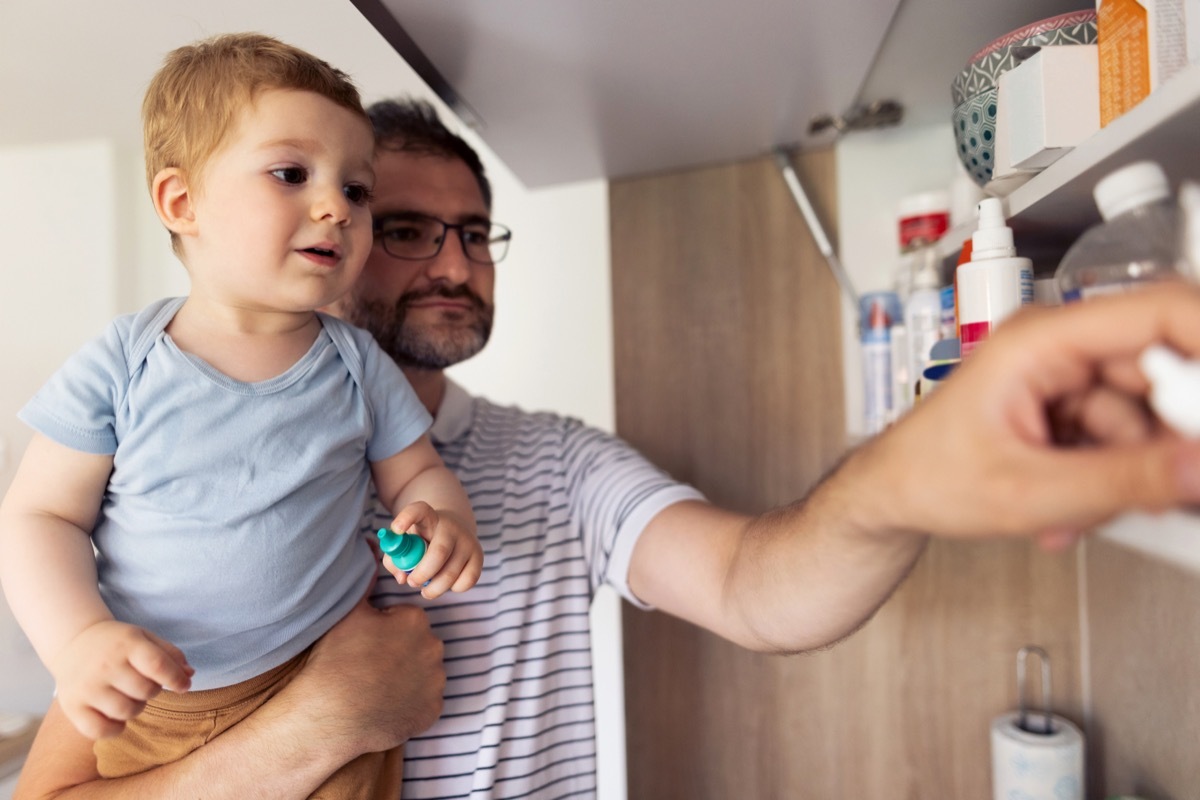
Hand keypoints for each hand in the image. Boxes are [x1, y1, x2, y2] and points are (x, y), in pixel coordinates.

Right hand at [50, 620, 192, 739]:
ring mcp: (86, 687)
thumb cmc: (117, 643)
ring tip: (128, 696)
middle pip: (145, 691)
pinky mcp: (72, 707)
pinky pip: (100, 730)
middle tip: (143, 684)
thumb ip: (170, 655)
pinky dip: (114, 729)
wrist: (73, 642)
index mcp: (126, 644)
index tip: (184, 686)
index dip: (176, 679)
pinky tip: (115, 715)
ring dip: (136, 708)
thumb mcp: (145, 638)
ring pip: (126, 712)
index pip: (157, 665)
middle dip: (153, 691)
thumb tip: (189, 675)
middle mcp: (105, 665)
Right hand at [276, 594, 445, 758]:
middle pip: (416, 645)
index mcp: (416, 620)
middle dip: (398, 652)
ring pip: (423, 672)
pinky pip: (424, 701)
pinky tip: (386, 705)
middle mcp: (434, 647)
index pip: (403, 619)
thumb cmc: (336, 660)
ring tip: (376, 687)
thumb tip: (374, 551)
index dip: (382, 631)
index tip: (365, 644)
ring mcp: (436, 682)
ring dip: (406, 677)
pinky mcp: (433, 711)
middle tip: (369, 666)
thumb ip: (366, 581)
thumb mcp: (349, 612)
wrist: (330, 716)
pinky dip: (409, 703)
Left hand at [385, 503, 482, 598]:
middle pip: (439, 552)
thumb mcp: (406, 542)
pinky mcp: (479, 556)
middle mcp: (451, 527)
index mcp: (429, 518)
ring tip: (426, 589)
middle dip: (422, 574)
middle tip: (412, 582)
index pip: (419, 511)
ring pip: (450, 574)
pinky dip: (453, 589)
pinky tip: (446, 583)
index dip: (407, 518)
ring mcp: (467, 541)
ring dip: (434, 588)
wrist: (453, 530)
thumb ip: (395, 559)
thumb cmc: (423, 539)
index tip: (396, 529)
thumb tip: (403, 578)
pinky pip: (466, 582)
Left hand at [851, 282, 1199, 548]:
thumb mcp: (1026, 490)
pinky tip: (1070, 506)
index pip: (1161, 313)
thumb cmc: (925, 475)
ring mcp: (1067, 377)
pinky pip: (1126, 441)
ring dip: (1130, 475)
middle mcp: (1060, 347)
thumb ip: (1122, 481)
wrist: (892, 495)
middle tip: (1167, 485)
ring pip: (1150, 419)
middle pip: (1166, 374)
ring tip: (1078, 507)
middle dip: (1165, 442)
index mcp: (1041, 339)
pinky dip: (1111, 481)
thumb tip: (1197, 466)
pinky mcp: (1071, 409)